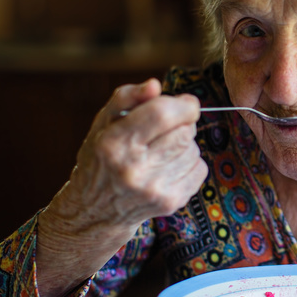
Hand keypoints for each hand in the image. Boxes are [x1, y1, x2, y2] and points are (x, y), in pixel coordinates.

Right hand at [36, 78, 207, 296]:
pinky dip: (189, 164)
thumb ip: (127, 97)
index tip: (186, 103)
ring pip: (193, 149)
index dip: (183, 104)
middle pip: (184, 131)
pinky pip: (200, 169)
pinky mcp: (170, 202)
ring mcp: (153, 189)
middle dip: (183, 124)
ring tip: (161, 152)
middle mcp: (132, 168)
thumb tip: (154, 85)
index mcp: (113, 143)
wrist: (96, 211)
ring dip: (184, 145)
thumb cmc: (103, 158)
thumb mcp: (103, 123)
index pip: (163, 114)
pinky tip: (168, 168)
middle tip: (167, 129)